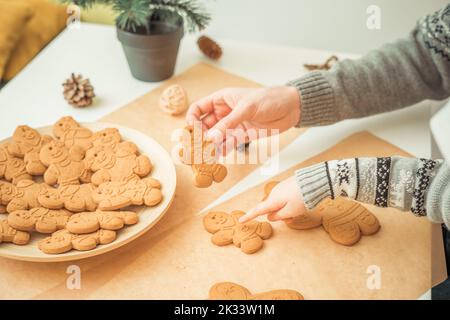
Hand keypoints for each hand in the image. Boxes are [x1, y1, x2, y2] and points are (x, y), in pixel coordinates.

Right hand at [186, 86, 300, 151]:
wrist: (290, 107)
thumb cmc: (269, 99)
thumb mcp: (247, 107)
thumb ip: (229, 122)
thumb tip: (212, 136)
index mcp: (221, 100)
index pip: (198, 109)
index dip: (192, 120)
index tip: (194, 132)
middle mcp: (223, 113)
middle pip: (204, 126)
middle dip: (200, 137)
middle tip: (198, 148)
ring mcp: (232, 125)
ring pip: (215, 137)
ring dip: (210, 146)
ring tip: (207, 156)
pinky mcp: (242, 136)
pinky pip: (228, 144)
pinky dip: (223, 150)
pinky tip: (220, 156)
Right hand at [239, 176, 306, 222]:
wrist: (314, 181)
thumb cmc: (302, 197)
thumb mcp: (291, 212)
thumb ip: (279, 216)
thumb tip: (270, 216)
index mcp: (273, 200)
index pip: (258, 210)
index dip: (249, 216)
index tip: (241, 220)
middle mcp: (274, 193)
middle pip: (271, 209)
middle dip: (279, 215)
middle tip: (292, 217)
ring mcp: (280, 188)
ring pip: (279, 204)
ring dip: (286, 209)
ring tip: (299, 208)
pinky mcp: (286, 185)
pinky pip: (283, 198)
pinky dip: (289, 203)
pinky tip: (299, 201)